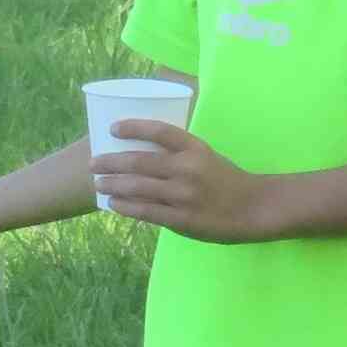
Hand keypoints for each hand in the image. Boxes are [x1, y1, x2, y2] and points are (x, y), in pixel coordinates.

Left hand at [91, 121, 279, 242]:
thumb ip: (179, 153)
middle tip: (93, 162)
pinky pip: (146, 211)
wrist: (253, 208)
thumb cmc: (226, 179)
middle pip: (140, 161)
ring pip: (138, 187)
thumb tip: (141, 152)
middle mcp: (187, 169)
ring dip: (113, 184)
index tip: (113, 128)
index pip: (159, 131)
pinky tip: (113, 203)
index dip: (133, 127)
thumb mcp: (207, 156)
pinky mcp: (181, 219)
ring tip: (98, 183)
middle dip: (111, 161)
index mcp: (195, 148)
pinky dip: (126, 206)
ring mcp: (183, 195)